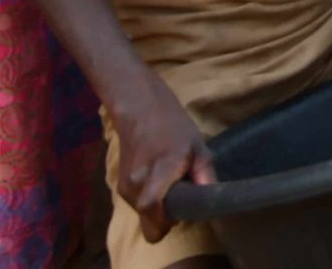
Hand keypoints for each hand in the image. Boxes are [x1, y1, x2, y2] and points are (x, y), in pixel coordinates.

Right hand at [107, 76, 213, 242]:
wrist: (140, 110)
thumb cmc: (174, 127)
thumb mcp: (199, 147)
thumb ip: (205, 176)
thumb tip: (211, 204)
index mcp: (159, 170)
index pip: (151, 209)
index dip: (166, 221)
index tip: (181, 213)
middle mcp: (137, 182)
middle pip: (149, 220)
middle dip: (166, 216)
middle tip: (181, 193)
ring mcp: (125, 186)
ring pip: (143, 215)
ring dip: (158, 207)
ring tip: (171, 181)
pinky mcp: (120, 187)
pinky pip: (138, 205)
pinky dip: (151, 200)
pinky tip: (159, 179)